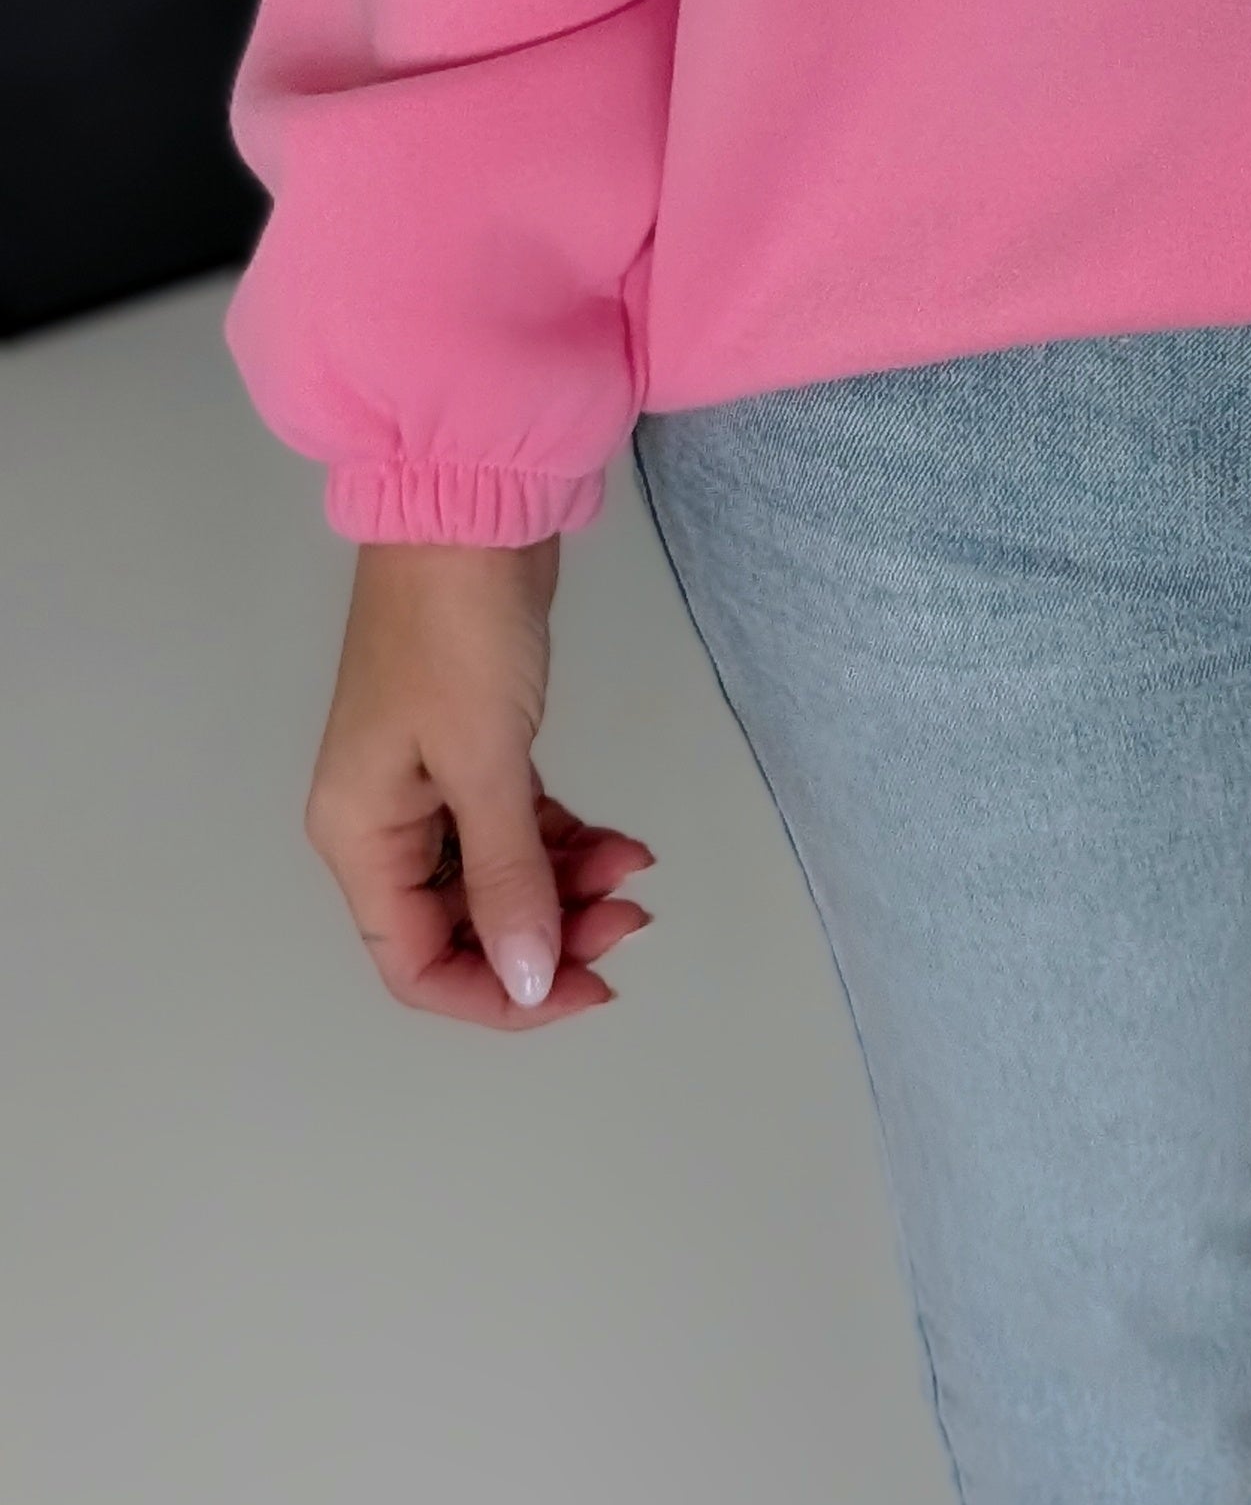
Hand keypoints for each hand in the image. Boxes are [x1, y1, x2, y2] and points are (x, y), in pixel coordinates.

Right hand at [305, 535, 653, 1027]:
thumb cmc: (459, 632)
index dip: (496, 994)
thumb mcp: (485, 762)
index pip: (415, 962)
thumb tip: (525, 981)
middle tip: (633, 919)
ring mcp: (429, 786)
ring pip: (498, 878)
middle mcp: (383, 823)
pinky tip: (622, 842)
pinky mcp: (475, 750)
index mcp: (359, 836)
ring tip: (636, 872)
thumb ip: (507, 876)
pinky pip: (517, 828)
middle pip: (462, 925)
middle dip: (545, 936)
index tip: (584, 987)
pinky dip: (566, 843)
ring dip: (566, 888)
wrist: (468, 510)